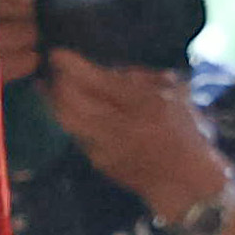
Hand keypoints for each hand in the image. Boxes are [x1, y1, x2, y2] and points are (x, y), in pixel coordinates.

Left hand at [39, 49, 231, 221]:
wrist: (186, 182)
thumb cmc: (185, 131)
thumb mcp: (173, 92)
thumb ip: (141, 77)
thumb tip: (107, 67)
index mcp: (144, 104)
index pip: (98, 81)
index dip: (72, 65)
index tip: (57, 52)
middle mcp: (121, 127)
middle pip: (72, 101)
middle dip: (57, 82)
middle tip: (53, 68)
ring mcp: (106, 148)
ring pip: (67, 120)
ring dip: (55, 100)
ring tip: (48, 84)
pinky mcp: (98, 162)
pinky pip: (76, 134)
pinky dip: (68, 118)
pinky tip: (65, 107)